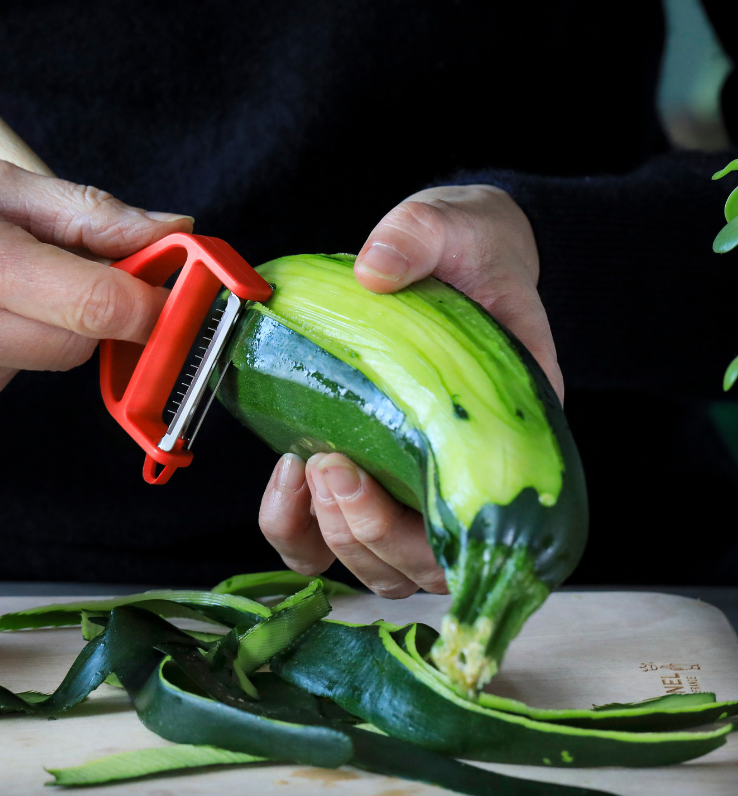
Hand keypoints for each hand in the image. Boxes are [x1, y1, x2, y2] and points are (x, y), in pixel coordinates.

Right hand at [0, 161, 192, 430]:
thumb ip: (86, 211)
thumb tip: (175, 231)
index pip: (98, 305)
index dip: (152, 304)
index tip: (171, 291)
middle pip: (79, 345)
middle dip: (90, 312)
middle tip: (59, 273)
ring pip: (40, 369)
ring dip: (35, 333)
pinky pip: (1, 390)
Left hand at [259, 184, 555, 596]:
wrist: (453, 251)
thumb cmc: (465, 249)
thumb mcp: (450, 226)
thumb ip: (418, 238)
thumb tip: (374, 270)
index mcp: (509, 425)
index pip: (489, 521)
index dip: (428, 528)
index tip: (362, 469)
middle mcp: (470, 473)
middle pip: (428, 563)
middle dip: (370, 534)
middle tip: (328, 468)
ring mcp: (419, 482)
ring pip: (386, 569)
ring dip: (337, 541)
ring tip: (304, 473)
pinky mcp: (372, 474)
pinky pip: (336, 541)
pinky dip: (302, 532)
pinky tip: (286, 477)